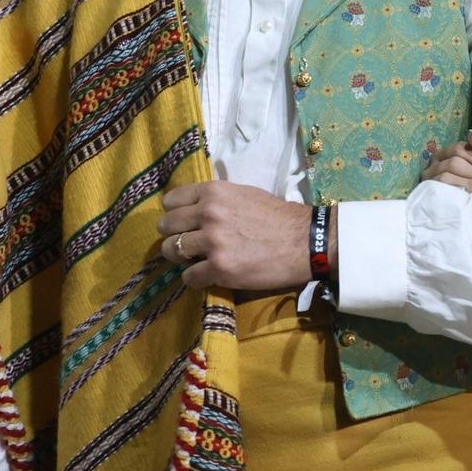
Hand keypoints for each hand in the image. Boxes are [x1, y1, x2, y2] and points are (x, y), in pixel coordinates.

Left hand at [158, 182, 317, 290]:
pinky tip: (208, 275)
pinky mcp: (219, 268)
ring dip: (181, 258)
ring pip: (170, 251)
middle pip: (166, 226)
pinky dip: (195, 278)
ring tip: (196, 260)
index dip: (175, 213)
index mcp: (214, 192)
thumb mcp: (244, 194)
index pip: (171, 201)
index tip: (185, 222)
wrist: (305, 241)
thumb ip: (217, 200)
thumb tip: (195, 210)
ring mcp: (212, 241)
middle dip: (174, 236)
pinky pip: (188, 276)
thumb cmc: (279, 217)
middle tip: (189, 244)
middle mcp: (208, 213)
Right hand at [421, 131, 471, 193]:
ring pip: (447, 176)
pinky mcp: (427, 192)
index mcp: (448, 152)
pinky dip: (459, 192)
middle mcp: (436, 163)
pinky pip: (441, 190)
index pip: (460, 149)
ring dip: (471, 183)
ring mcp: (429, 178)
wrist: (470, 208)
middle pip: (454, 162)